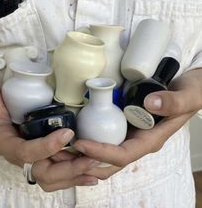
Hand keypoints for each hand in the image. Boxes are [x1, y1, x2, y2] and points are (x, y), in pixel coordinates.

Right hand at [0, 78, 99, 190]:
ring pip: (52, 177)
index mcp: (5, 144)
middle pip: (43, 173)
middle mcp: (19, 155)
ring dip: (74, 174)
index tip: (68, 133)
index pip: (26, 153)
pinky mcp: (41, 153)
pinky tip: (90, 170)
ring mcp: (31, 155)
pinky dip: (74, 172)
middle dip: (68, 169)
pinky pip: (57, 170)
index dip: (47, 147)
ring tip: (95, 165)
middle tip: (91, 158)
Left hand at [73, 68, 201, 179]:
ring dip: (83, 154)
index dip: (101, 152)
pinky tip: (75, 132)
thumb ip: (172, 102)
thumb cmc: (191, 93)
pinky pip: (105, 138)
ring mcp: (130, 134)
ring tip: (61, 146)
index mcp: (150, 139)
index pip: (122, 155)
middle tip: (61, 152)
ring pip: (104, 153)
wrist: (190, 88)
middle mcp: (138, 141)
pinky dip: (89, 140)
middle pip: (108, 161)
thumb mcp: (187, 96)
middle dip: (85, 160)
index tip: (80, 143)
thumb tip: (149, 105)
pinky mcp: (125, 125)